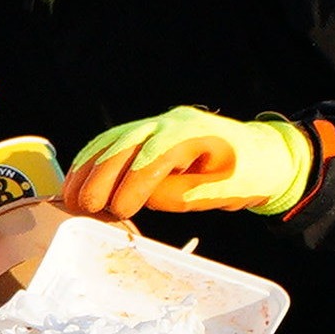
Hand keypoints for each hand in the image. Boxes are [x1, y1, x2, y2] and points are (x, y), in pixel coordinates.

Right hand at [62, 108, 313, 218]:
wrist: (265, 153)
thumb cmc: (248, 175)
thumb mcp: (223, 191)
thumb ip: (182, 195)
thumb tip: (141, 198)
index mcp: (194, 134)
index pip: (154, 156)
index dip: (133, 184)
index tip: (118, 211)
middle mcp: (170, 122)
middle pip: (125, 145)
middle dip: (100, 177)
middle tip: (83, 208)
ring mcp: (156, 123)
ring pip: (112, 141)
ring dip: (87, 169)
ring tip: (69, 198)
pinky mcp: (147, 132)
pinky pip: (112, 142)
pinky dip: (91, 161)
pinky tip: (76, 181)